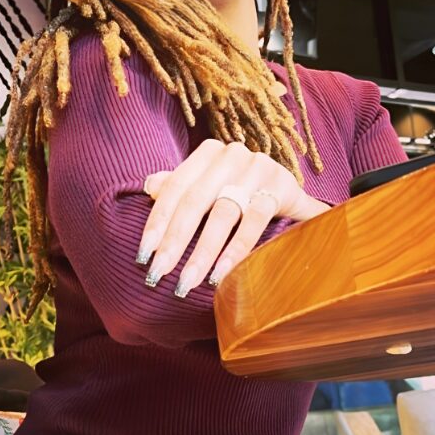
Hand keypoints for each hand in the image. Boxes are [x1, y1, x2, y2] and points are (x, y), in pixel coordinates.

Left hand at [136, 139, 328, 297]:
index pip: (175, 188)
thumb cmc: (241, 191)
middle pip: (194, 202)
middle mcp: (231, 155)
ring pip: (222, 214)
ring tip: (188, 282)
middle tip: (159, 274)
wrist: (291, 193)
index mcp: (208, 153)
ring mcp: (258, 169)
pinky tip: (221, 274)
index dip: (157, 222)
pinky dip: (235, 250)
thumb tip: (149, 186)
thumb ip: (180, 187)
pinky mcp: (280, 187)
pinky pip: (253, 221)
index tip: (143, 256)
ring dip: (202, 252)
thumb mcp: (209, 186)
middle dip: (174, 241)